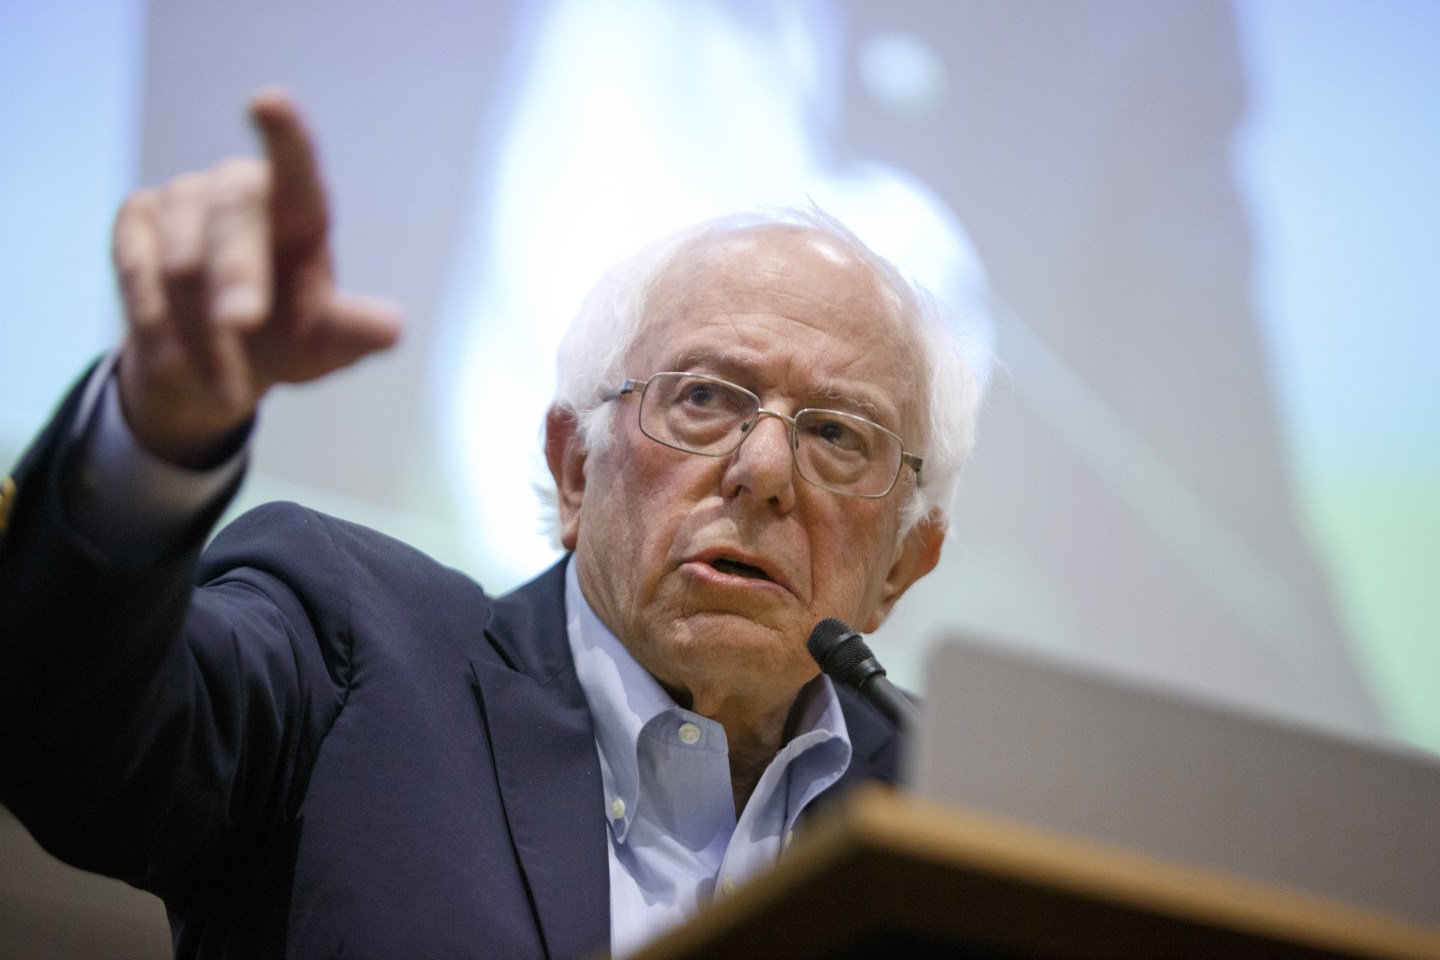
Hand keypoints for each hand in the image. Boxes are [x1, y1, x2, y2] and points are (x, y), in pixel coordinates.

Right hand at [112, 89, 401, 467]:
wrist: (215, 367)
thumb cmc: (288, 339)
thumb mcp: (326, 345)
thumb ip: (353, 332)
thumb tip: (391, 329)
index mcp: (300, 206)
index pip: (296, 163)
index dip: (285, 133)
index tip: (269, 103)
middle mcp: (239, 188)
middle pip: (231, 215)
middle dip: (236, 275)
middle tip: (244, 324)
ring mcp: (181, 198)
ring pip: (182, 263)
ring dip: (204, 334)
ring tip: (227, 388)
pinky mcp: (134, 222)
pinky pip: (140, 278)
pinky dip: (163, 329)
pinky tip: (181, 363)